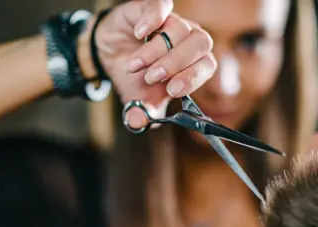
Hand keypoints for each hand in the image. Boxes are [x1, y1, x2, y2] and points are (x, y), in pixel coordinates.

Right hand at [81, 0, 216, 126]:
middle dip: (176, 63)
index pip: (208, 65)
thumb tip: (139, 123)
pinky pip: (162, 6)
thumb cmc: (134, 77)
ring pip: (178, 29)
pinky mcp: (153, 8)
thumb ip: (142, 113)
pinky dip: (153, 19)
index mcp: (193, 63)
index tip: (171, 90)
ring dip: (155, 50)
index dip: (193, 77)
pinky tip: (140, 34)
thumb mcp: (138, 99)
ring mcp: (172, 22)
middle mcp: (188, 40)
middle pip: (200, 44)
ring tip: (134, 66)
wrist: (109, 54)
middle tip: (152, 77)